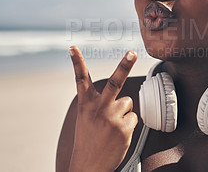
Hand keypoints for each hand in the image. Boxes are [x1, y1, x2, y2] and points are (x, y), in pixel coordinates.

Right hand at [68, 46, 137, 171]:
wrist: (88, 166)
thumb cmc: (89, 140)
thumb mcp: (87, 118)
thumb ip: (102, 104)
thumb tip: (124, 98)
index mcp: (86, 104)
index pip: (80, 80)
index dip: (77, 62)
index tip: (73, 48)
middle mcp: (98, 108)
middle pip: (114, 82)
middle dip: (124, 65)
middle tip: (132, 52)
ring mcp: (112, 118)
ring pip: (128, 103)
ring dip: (123, 112)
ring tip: (112, 125)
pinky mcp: (124, 129)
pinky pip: (134, 118)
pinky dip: (128, 125)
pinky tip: (117, 134)